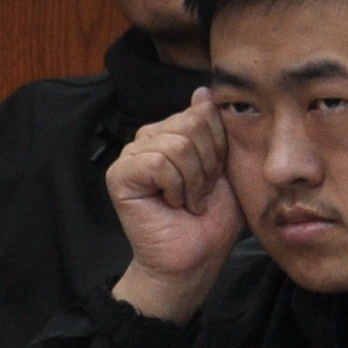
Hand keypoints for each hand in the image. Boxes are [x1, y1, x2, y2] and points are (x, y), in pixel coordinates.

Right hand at [107, 103, 241, 322]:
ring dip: (194, 180)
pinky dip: (176, 187)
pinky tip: (172, 204)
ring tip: (189, 200)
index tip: (217, 176)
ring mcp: (131, 156)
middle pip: (193, 123)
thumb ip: (217, 128)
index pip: (204, 112)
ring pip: (178, 144)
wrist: (197, 257)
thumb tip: (202, 90)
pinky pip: (159, 163)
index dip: (221, 147)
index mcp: (173, 132)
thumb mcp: (228, 165)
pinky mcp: (119, 176)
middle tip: (202, 191)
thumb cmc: (214, 216)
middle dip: (209, 163)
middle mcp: (148, 139)